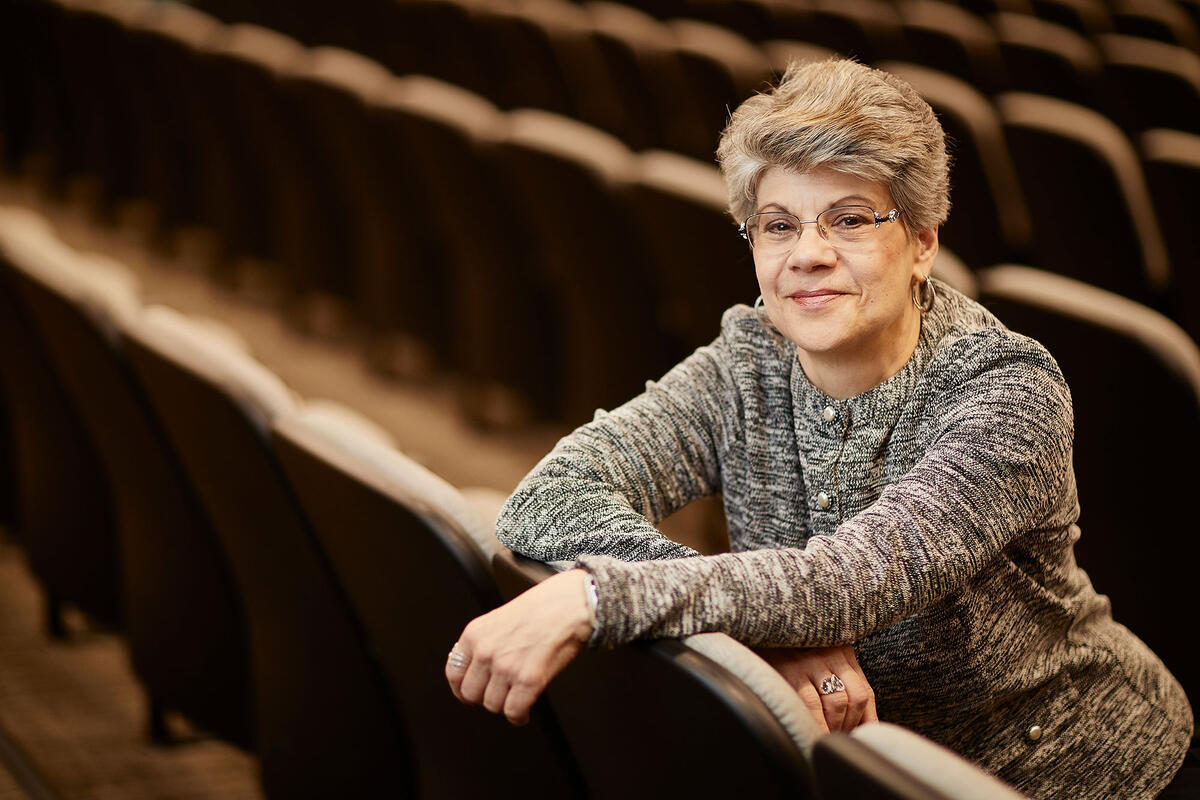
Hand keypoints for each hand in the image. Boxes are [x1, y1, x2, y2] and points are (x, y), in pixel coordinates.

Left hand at [445, 569, 593, 725]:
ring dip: (505, 706)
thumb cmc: (543, 607)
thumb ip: (484, 642)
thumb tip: (478, 669)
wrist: (571, 604)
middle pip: (471, 694)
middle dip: (485, 698)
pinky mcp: (529, 680)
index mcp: (474, 634)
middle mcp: (486, 651)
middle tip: (498, 695)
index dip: (462, 689)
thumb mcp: (499, 618)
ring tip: (515, 699)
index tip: (469, 694)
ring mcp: (506, 667)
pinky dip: (519, 716)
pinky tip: (524, 712)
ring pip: (493, 705)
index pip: (454, 673)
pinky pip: (514, 711)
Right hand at [754, 644, 877, 732]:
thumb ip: (840, 685)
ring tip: (824, 737)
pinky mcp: (792, 669)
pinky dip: (815, 723)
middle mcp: (832, 653)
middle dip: (850, 725)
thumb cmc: (789, 656)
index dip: (864, 720)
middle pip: (856, 698)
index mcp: (843, 653)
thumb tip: (861, 725)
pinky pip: (811, 703)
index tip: (856, 736)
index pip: (865, 692)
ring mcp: (813, 661)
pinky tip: (810, 731)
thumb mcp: (821, 664)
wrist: (760, 633)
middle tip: (837, 738)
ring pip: (837, 703)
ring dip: (834, 727)